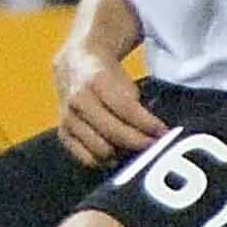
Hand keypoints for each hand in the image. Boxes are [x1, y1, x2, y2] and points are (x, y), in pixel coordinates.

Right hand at [54, 37, 165, 161]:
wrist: (74, 64)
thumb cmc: (105, 76)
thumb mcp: (123, 81)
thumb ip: (135, 106)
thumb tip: (151, 134)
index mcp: (95, 81)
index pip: (126, 108)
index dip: (147, 123)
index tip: (164, 132)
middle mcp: (78, 100)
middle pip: (113, 132)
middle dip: (138, 142)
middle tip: (154, 146)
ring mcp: (68, 118)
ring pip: (100, 149)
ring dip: (121, 153)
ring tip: (135, 150)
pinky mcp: (63, 133)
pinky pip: (86, 158)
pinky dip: (104, 161)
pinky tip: (117, 156)